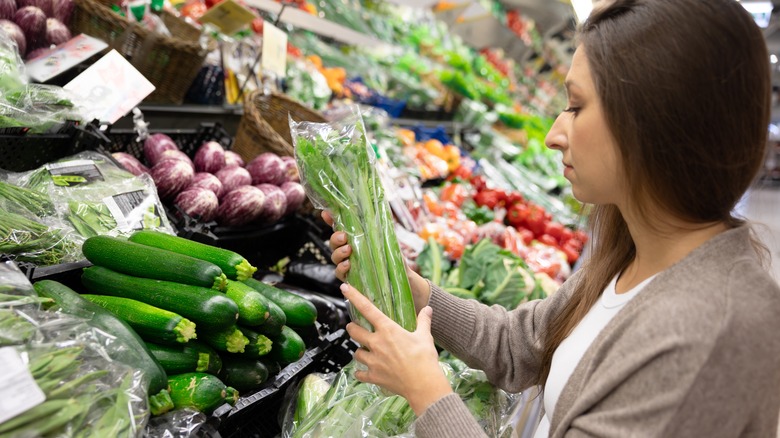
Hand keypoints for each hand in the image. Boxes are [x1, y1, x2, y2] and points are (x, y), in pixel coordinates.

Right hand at [322, 211, 431, 311]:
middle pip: (333, 242)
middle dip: (335, 237)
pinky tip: (349, 264)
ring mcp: (348, 264)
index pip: (341, 227)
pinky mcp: (349, 278)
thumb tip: (383, 218)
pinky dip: (341, 268)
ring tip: (349, 249)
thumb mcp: (389, 243)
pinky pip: (339, 273)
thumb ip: (384, 232)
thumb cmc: (393, 259)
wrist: (399, 278)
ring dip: (338, 252)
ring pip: (334, 256)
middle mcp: (349, 250)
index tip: (325, 213)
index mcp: (357, 239)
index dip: (331, 219)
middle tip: (344, 236)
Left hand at [341, 283, 452, 415]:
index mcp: (387, 330)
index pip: (367, 309)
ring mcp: (373, 361)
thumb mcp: (425, 336)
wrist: (423, 384)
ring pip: (356, 352)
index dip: (354, 297)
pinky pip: (360, 373)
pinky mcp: (373, 376)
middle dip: (352, 328)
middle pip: (354, 331)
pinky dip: (361, 372)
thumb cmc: (424, 358)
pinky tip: (364, 372)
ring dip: (359, 350)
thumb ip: (423, 321)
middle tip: (355, 327)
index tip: (344, 288)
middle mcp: (376, 343)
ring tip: (364, 351)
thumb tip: (428, 309)